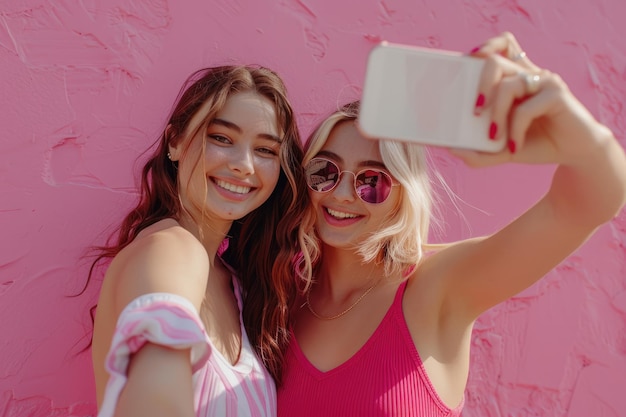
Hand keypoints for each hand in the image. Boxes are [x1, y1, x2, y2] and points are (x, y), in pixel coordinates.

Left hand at [449, 32, 614, 167]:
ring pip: (508, 85)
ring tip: (494, 137)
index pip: (500, 48)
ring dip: (496, 114)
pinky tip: (515, 147)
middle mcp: (528, 75)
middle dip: (480, 85)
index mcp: (514, 79)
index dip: (484, 48)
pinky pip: (526, 108)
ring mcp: (543, 82)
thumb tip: (452, 149)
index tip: (466, 61)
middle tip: (474, 111)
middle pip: (496, 62)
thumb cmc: (536, 144)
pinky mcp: (557, 94)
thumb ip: (478, 152)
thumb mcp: (501, 151)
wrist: (573, 153)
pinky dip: (515, 129)